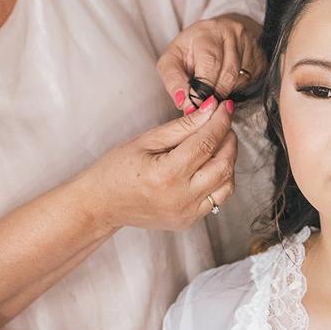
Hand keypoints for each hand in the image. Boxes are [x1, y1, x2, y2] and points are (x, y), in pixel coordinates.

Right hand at [79, 97, 238, 231]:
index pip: (206, 143)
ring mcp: (186, 213)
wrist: (101, 204)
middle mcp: (180, 197)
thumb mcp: (145, 141)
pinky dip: (220, 180)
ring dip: (228, 161)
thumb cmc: (116, 170)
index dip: (219, 122)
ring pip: (226, 184)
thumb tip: (208, 110)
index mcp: (167, 174)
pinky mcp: (188, 221)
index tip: (224, 108)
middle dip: (229, 140)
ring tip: (218, 144)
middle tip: (223, 124)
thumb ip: (181, 127)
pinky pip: (217, 199)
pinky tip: (209, 166)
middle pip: (223, 164)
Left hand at [157, 13, 264, 110]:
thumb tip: (183, 101)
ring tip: (213, 97)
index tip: (194, 105)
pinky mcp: (260, 55)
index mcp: (206, 32)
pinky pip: (251, 81)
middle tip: (204, 106)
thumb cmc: (191, 50)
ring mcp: (249, 43)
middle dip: (213, 95)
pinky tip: (227, 87)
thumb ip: (174, 80)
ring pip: (240, 80)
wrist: (217, 34)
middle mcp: (231, 33)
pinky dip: (238, 89)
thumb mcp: (173, 60)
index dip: (202, 89)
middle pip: (227, 74)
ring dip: (225, 94)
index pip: (209, 63)